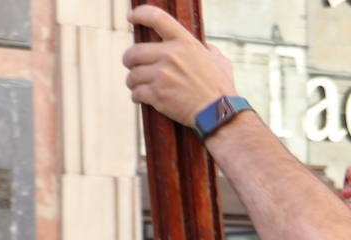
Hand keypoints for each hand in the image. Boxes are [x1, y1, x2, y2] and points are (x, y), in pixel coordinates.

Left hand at [123, 5, 236, 126]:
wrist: (219, 113)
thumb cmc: (221, 88)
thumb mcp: (219, 60)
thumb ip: (207, 50)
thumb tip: (204, 47)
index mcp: (185, 42)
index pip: (157, 18)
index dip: (140, 15)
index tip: (131, 17)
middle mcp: (171, 55)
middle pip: (134, 51)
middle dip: (129, 60)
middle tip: (132, 65)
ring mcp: (162, 75)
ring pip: (132, 75)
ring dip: (133, 81)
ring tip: (138, 85)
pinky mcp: (157, 95)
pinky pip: (136, 93)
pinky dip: (137, 96)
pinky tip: (141, 98)